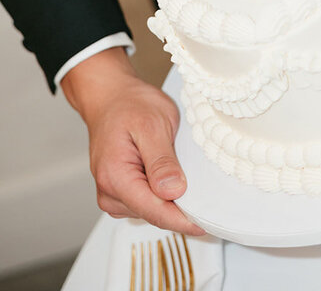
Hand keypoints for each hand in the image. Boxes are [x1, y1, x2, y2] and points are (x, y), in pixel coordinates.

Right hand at [61, 48, 204, 234]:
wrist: (111, 96)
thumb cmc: (129, 104)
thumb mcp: (152, 124)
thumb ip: (162, 160)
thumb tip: (173, 192)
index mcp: (115, 177)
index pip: (155, 211)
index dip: (184, 221)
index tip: (208, 224)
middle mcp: (109, 192)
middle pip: (154, 214)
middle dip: (181, 209)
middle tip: (210, 195)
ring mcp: (113, 194)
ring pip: (151, 210)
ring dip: (171, 199)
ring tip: (183, 170)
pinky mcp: (120, 192)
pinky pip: (146, 202)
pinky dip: (162, 193)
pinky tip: (171, 175)